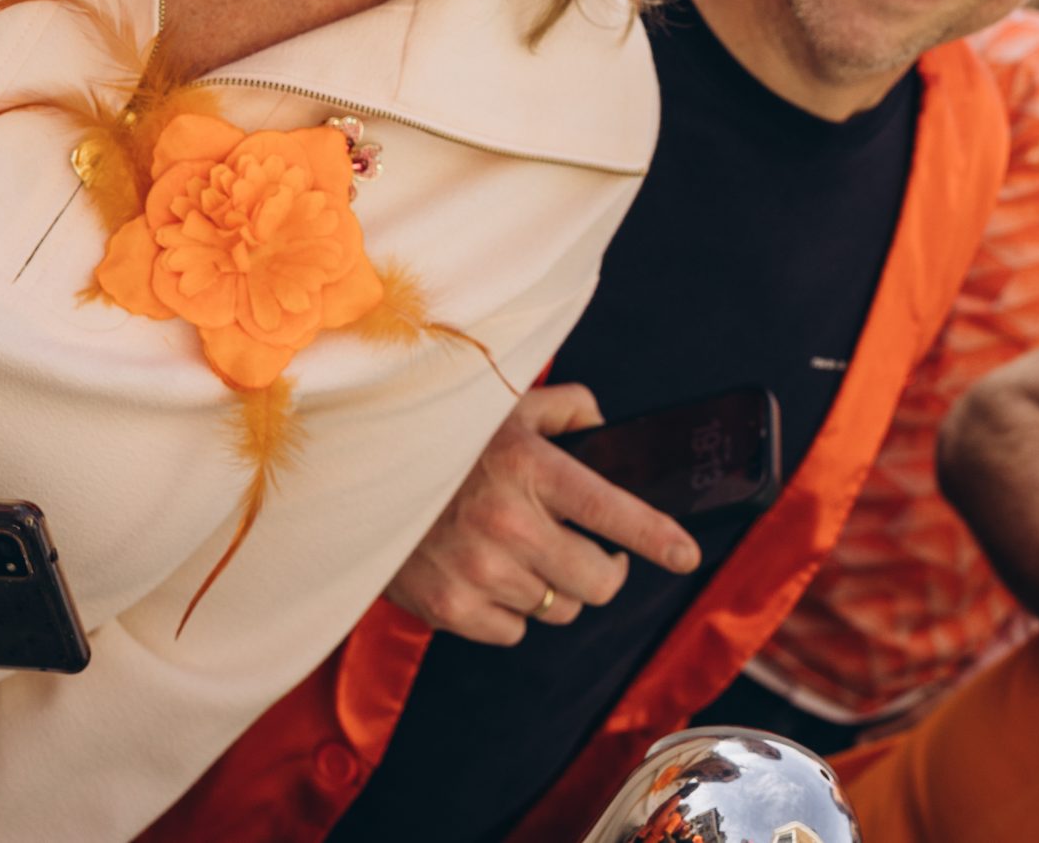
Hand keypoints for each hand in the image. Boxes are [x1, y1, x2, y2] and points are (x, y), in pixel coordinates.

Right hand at [384, 384, 699, 645]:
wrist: (352, 475)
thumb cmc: (438, 440)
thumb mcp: (502, 405)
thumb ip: (565, 408)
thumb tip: (605, 426)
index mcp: (529, 468)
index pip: (613, 510)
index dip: (658, 537)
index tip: (686, 553)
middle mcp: (507, 523)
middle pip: (599, 582)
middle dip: (606, 572)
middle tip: (592, 555)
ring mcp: (477, 571)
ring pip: (559, 609)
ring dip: (553, 588)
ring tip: (523, 556)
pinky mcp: (448, 608)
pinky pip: (513, 632)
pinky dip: (510, 612)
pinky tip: (488, 577)